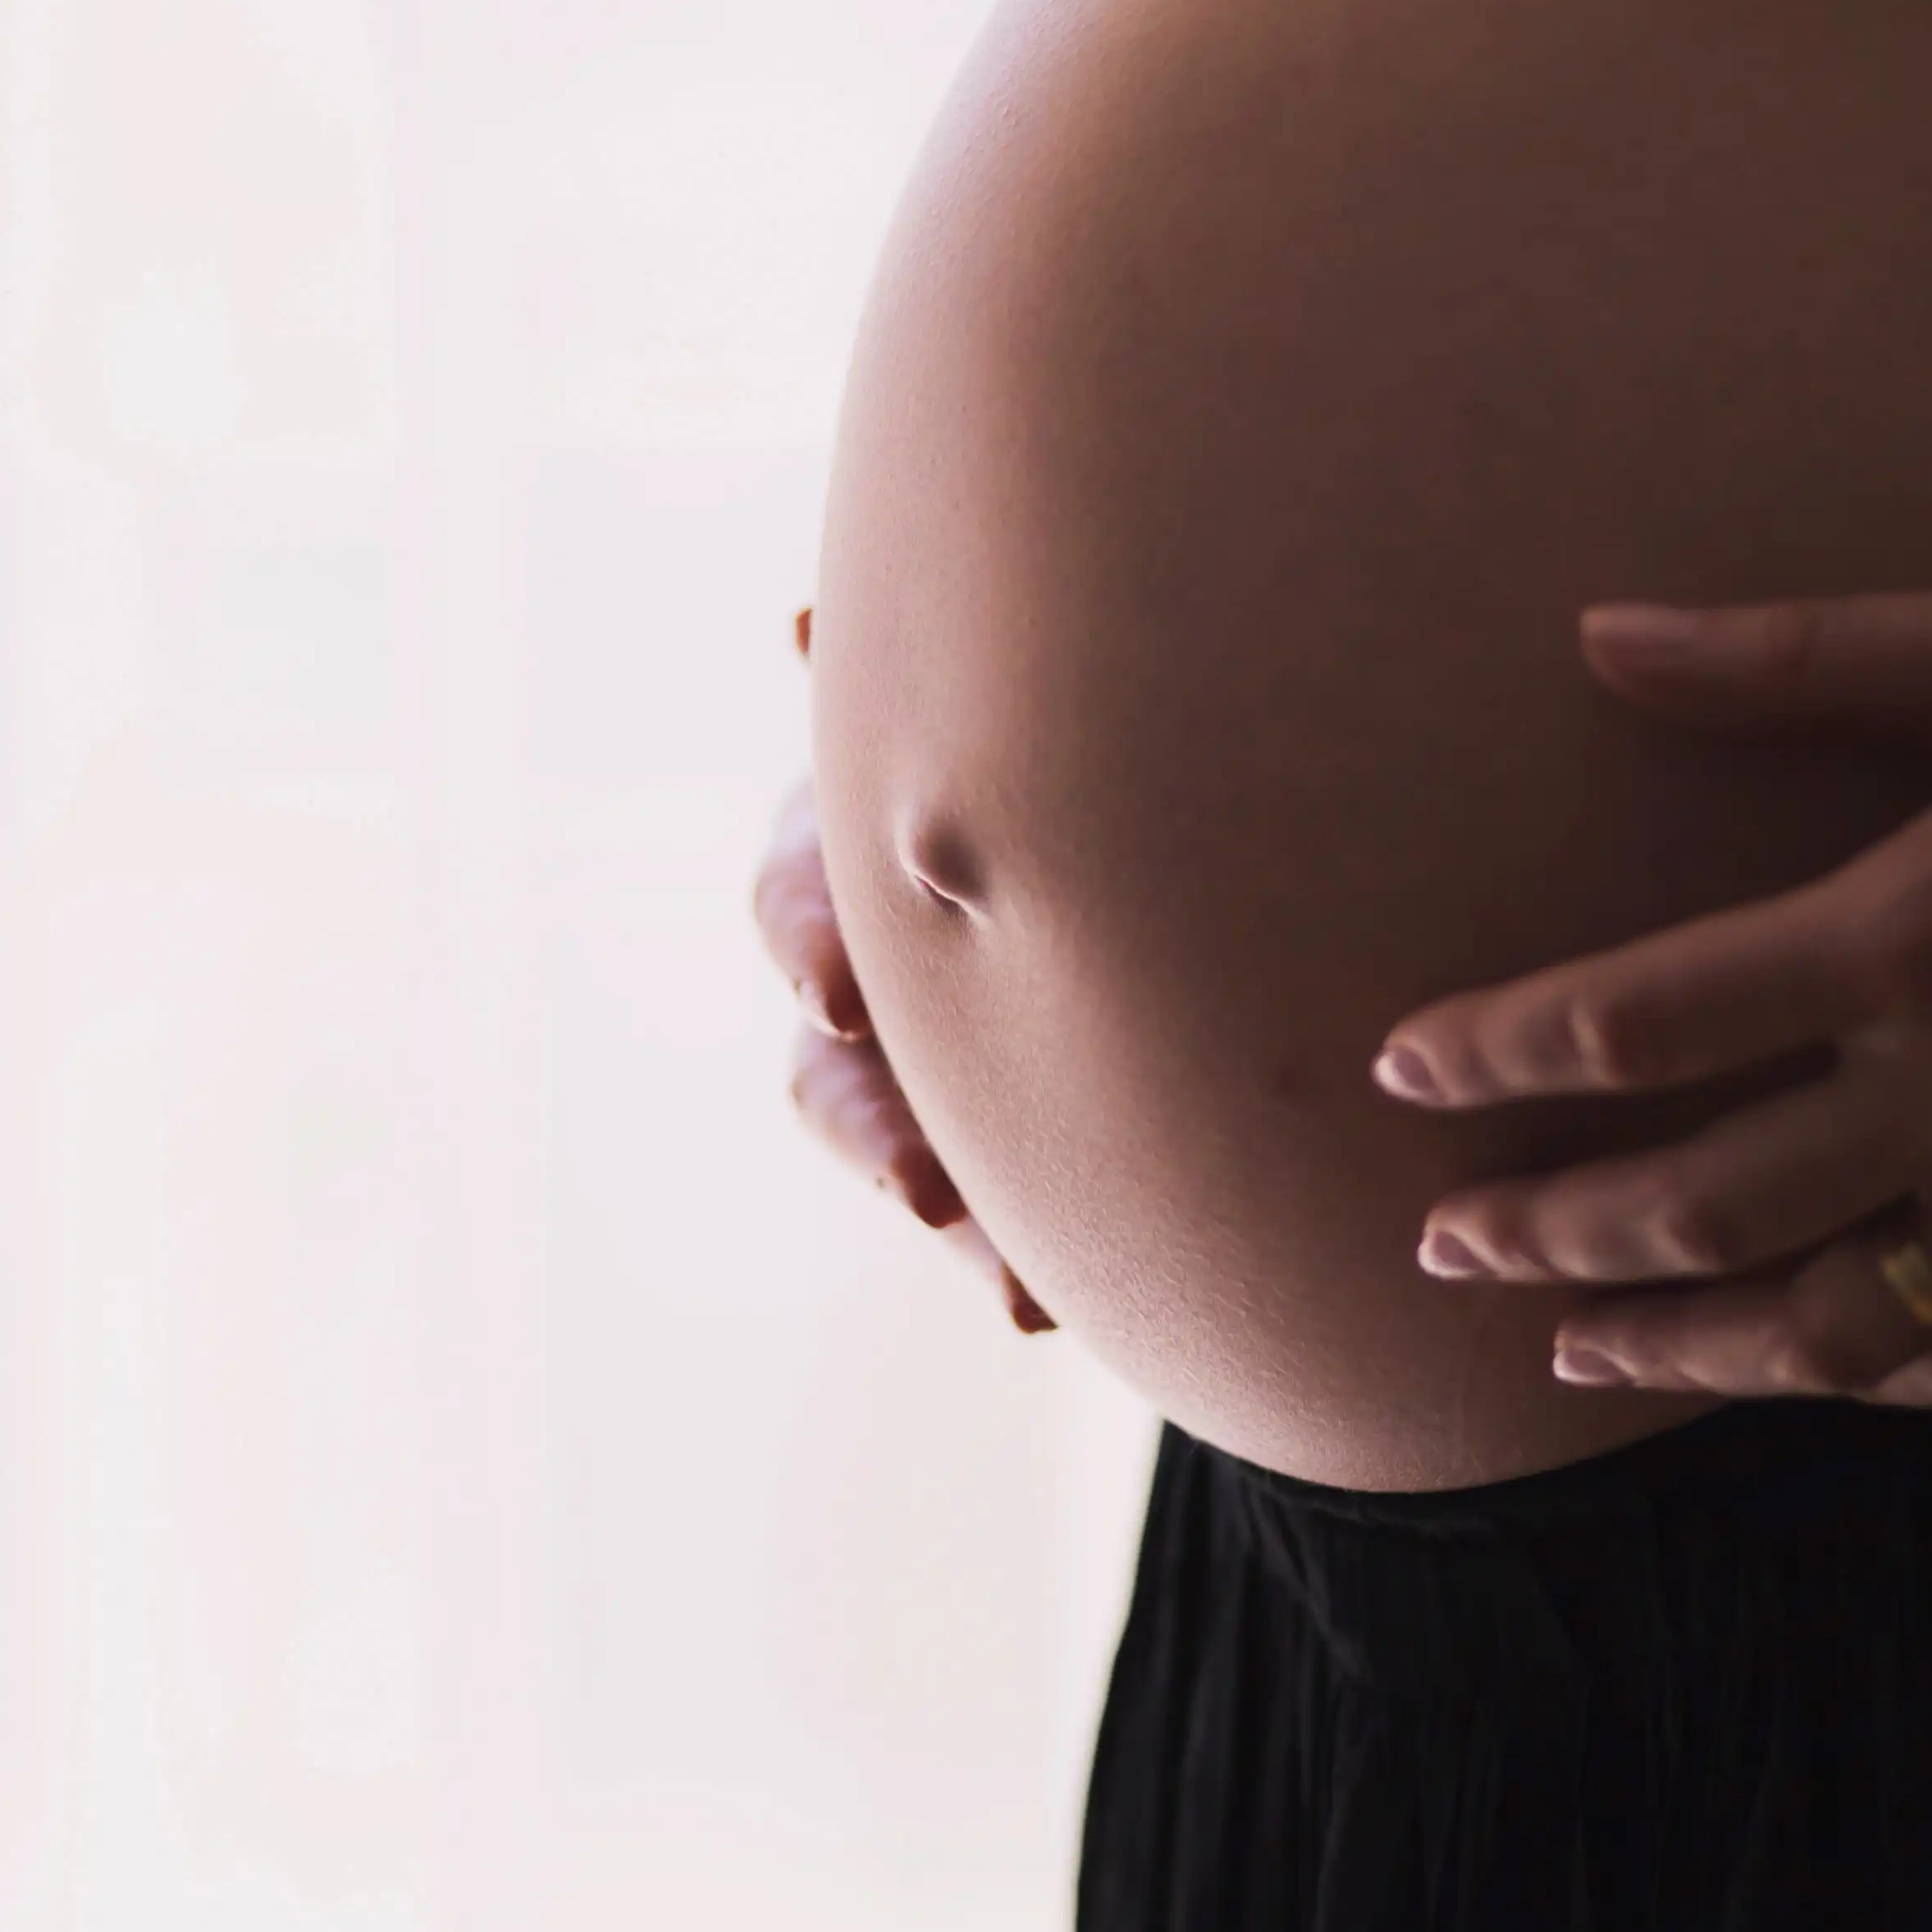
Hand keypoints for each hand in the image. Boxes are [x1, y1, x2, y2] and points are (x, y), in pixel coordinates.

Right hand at [760, 606, 1056, 1333]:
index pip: (800, 896)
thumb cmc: (1041, 737)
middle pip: (829, 1067)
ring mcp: (918, 1073)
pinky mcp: (981, 1150)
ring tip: (1016, 1289)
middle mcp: (863, 975)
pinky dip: (1009, 1266)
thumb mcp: (992, 713)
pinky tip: (1046, 1307)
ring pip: (902, 1164)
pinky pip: (990, 1226)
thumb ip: (905, 696)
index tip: (840, 991)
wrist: (1131, 841)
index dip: (812, 938)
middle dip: (873, 1127)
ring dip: (956, 1220)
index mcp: (851, 854)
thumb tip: (802, 623)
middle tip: (921, 1182)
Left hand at [1372, 568, 1931, 1406]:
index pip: (1635, 1025)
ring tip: (1567, 1349)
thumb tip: (1604, 634)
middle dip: (1544, 1234)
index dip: (1496, 1053)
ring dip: (1675, 1347)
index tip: (1405, 1063)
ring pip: (1823, 1326)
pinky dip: (1867, 1381)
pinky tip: (1798, 1370)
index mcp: (1918, 930)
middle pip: (1696, 1206)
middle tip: (1442, 1244)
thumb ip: (1794, 654)